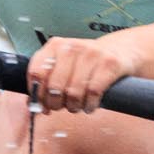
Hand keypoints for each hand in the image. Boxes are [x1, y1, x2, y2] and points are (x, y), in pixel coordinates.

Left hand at [24, 34, 139, 113]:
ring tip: (78, 106)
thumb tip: (33, 106)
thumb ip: (47, 82)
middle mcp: (71, 47)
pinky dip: (90, 105)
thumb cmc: (87, 64)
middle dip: (56, 104)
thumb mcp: (64, 65)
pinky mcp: (109, 63)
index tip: (43, 106)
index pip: (36, 73)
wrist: (121, 51)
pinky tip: (90, 105)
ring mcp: (91, 53)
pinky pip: (93, 93)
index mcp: (55, 45)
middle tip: (62, 107)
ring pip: (73, 92)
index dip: (37, 95)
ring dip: (74, 106)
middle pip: (54, 86)